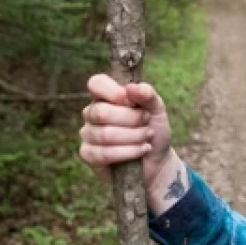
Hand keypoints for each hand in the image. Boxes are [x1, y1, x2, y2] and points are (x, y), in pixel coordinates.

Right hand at [78, 76, 182, 206]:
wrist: (157, 160)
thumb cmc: (153, 130)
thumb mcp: (157, 111)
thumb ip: (148, 95)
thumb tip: (132, 87)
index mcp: (106, 97)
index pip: (96, 83)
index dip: (112, 91)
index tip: (130, 101)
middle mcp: (92, 113)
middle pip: (101, 112)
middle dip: (131, 119)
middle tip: (147, 122)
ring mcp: (88, 133)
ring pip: (105, 134)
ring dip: (133, 137)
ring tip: (147, 138)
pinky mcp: (87, 154)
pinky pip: (103, 153)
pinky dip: (128, 152)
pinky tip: (141, 150)